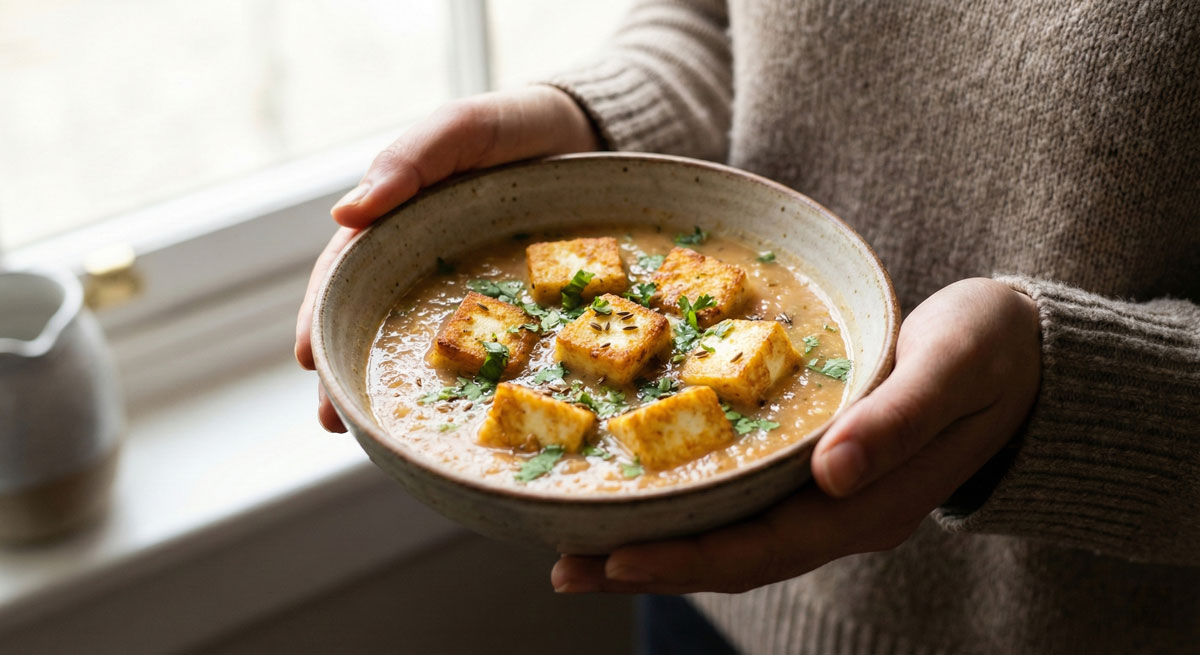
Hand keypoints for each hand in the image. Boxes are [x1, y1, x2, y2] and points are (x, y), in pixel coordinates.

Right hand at [295, 86, 598, 431]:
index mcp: (398, 217)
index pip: (345, 269)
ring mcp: (463, 284)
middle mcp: (422, 256)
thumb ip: (410, 161)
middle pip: (369, 312)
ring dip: (387, 379)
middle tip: (329, 420)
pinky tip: (451, 408)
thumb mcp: (461, 128)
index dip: (321, 314)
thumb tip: (345, 216)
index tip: (308, 359)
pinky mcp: (509, 303)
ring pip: (417, 336)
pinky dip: (459, 378)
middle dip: (345, 364)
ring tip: (366, 431)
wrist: (590, 132)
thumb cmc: (515, 125)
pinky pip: (478, 344)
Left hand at [552, 278, 1040, 593]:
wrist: (1029, 354)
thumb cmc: (993, 349)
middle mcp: (847, 514)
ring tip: (585, 549)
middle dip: (652, 565)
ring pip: (737, 540)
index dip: (690, 559)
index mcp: (874, 501)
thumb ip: (896, 420)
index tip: (617, 559)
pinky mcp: (826, 475)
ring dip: (662, 548)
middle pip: (737, 557)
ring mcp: (837, 501)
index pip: (767, 547)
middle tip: (566, 567)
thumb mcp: (953, 365)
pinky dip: (693, 514)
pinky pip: (749, 508)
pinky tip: (652, 503)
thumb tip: (832, 476)